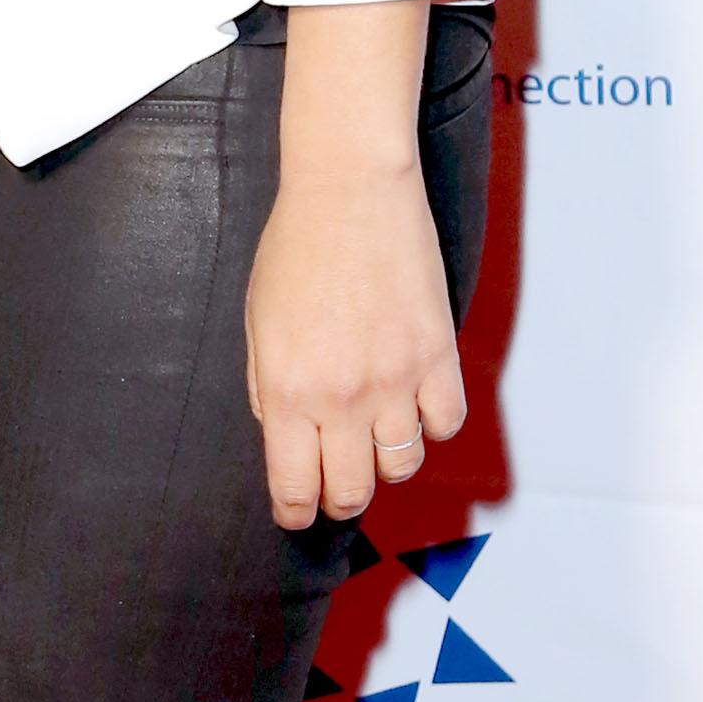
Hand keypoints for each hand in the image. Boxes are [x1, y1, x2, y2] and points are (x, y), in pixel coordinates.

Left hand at [245, 167, 463, 527]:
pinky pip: (444, 425)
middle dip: (340, 496)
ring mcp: (395, 379)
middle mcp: (340, 396)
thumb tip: (283, 437)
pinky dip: (431, 425)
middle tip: (337, 480)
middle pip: (351, 491)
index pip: (295, 487)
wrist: (349, 189)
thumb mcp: (257, 320)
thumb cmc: (295, 247)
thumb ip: (265, 386)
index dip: (296, 511)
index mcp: (285, 388)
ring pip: (401, 466)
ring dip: (385, 460)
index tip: (298, 512)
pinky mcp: (437, 356)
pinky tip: (412, 401)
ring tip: (374, 433)